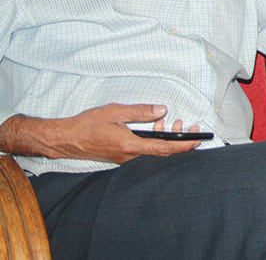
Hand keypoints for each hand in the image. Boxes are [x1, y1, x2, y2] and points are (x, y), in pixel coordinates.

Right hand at [1, 104, 203, 163]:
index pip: (164, 149)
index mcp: (130, 145)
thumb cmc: (87, 125)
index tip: (198, 139)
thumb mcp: (115, 112)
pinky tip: (155, 127)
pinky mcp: (121, 157)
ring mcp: (125, 158)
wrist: (65, 139)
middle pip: (162, 153)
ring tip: (173, 122)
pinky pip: (144, 151)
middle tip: (190, 126)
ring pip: (153, 152)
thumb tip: (161, 110)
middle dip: (179, 140)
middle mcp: (129, 156)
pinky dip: (154, 140)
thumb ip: (140, 111)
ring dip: (166, 138)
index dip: (183, 145)